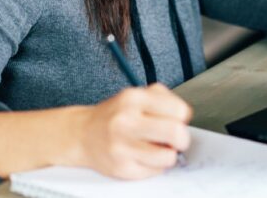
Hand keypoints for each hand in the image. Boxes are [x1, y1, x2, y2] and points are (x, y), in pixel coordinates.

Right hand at [74, 83, 192, 178]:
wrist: (82, 134)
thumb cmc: (116, 115)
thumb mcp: (137, 95)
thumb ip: (163, 100)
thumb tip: (185, 117)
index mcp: (133, 99)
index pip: (178, 110)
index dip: (183, 118)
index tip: (178, 120)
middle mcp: (126, 122)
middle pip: (175, 133)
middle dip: (182, 139)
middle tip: (176, 139)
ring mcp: (121, 147)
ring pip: (168, 157)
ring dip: (169, 154)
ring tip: (159, 148)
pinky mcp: (120, 168)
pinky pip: (154, 171)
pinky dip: (155, 165)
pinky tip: (144, 156)